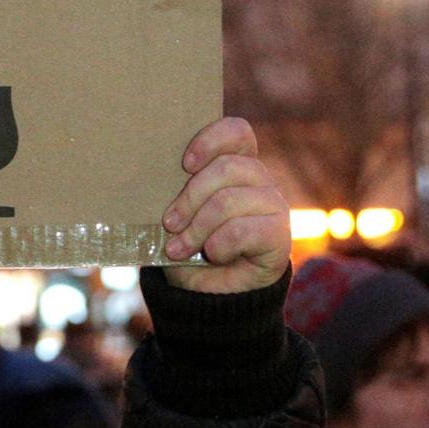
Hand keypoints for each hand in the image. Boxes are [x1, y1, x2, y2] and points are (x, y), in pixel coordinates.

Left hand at [159, 117, 288, 294]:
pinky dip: (219, 244)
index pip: (237, 132)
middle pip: (226, 167)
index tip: (185, 163)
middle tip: (169, 224)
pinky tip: (212, 255)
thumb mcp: (177, 215)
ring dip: (197, 227)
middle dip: (190, 197)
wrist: (213, 294)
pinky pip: (243, 230)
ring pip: (229, 200)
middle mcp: (259, 180)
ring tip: (179, 248)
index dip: (211, 140)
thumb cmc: (191, 247)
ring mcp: (273, 206)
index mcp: (236, 165)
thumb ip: (175, 193)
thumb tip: (149, 179)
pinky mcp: (279, 235)